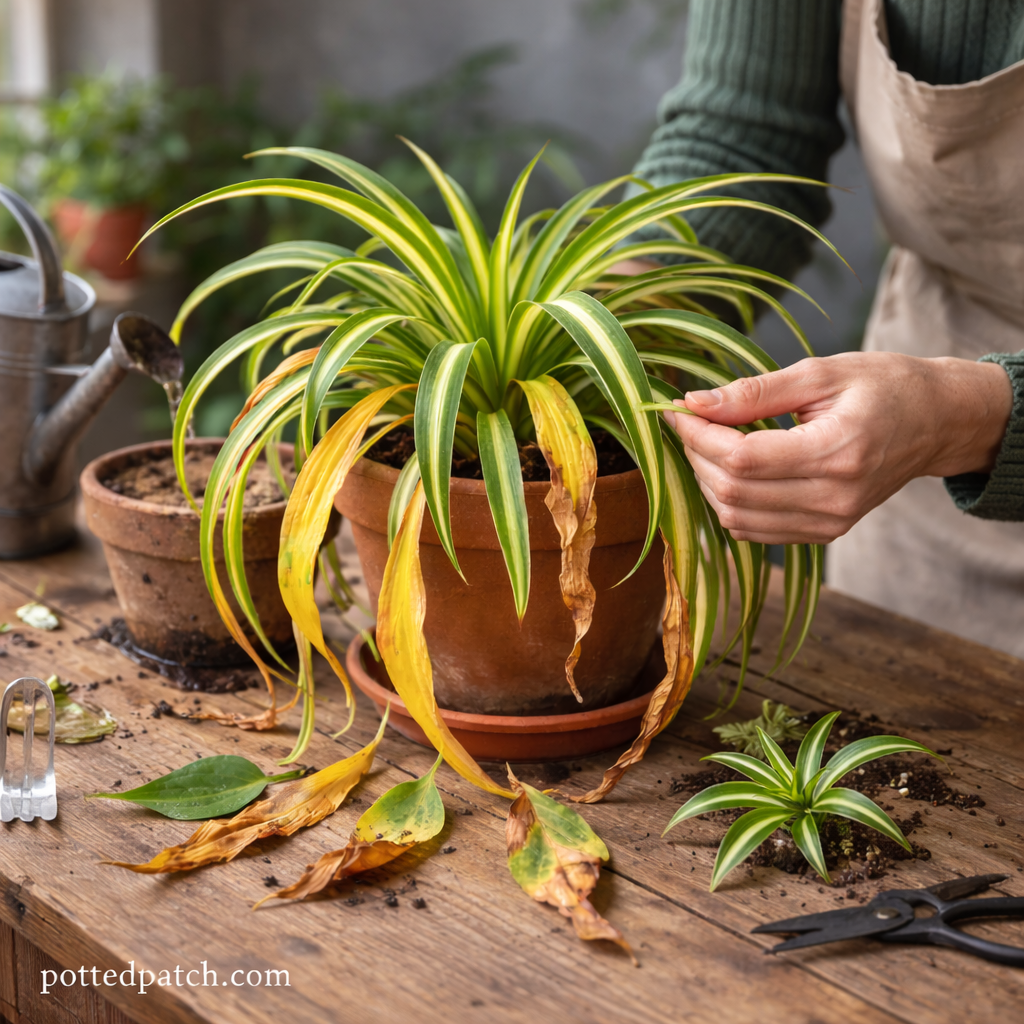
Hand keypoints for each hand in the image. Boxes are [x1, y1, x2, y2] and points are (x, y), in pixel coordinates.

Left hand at [664, 352, 1012, 543]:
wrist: (936, 422)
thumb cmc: (883, 386)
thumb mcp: (820, 373)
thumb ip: (754, 393)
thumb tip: (694, 403)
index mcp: (838, 452)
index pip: (742, 459)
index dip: (699, 436)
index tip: (677, 411)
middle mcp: (834, 498)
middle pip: (733, 492)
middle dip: (697, 456)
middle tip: (689, 422)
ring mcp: (830, 522)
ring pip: (736, 518)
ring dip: (707, 481)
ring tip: (707, 443)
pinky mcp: (824, 533)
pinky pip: (754, 532)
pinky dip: (728, 503)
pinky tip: (729, 469)